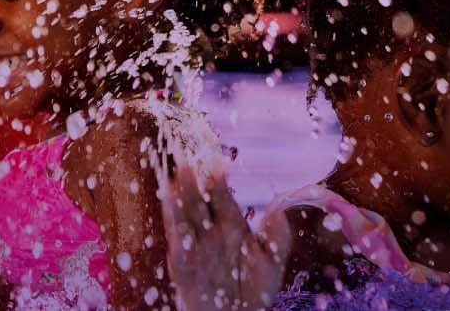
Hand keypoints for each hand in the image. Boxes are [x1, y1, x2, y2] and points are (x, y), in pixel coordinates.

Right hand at [160, 162, 285, 310]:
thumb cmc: (254, 293)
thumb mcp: (272, 262)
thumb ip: (278, 237)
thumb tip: (279, 209)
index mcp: (232, 227)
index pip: (222, 198)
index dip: (219, 180)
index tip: (217, 161)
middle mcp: (211, 233)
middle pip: (199, 201)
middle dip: (194, 181)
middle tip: (189, 157)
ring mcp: (195, 248)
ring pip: (185, 215)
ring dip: (180, 195)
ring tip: (178, 173)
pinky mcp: (183, 265)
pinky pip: (177, 240)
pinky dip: (173, 221)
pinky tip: (169, 204)